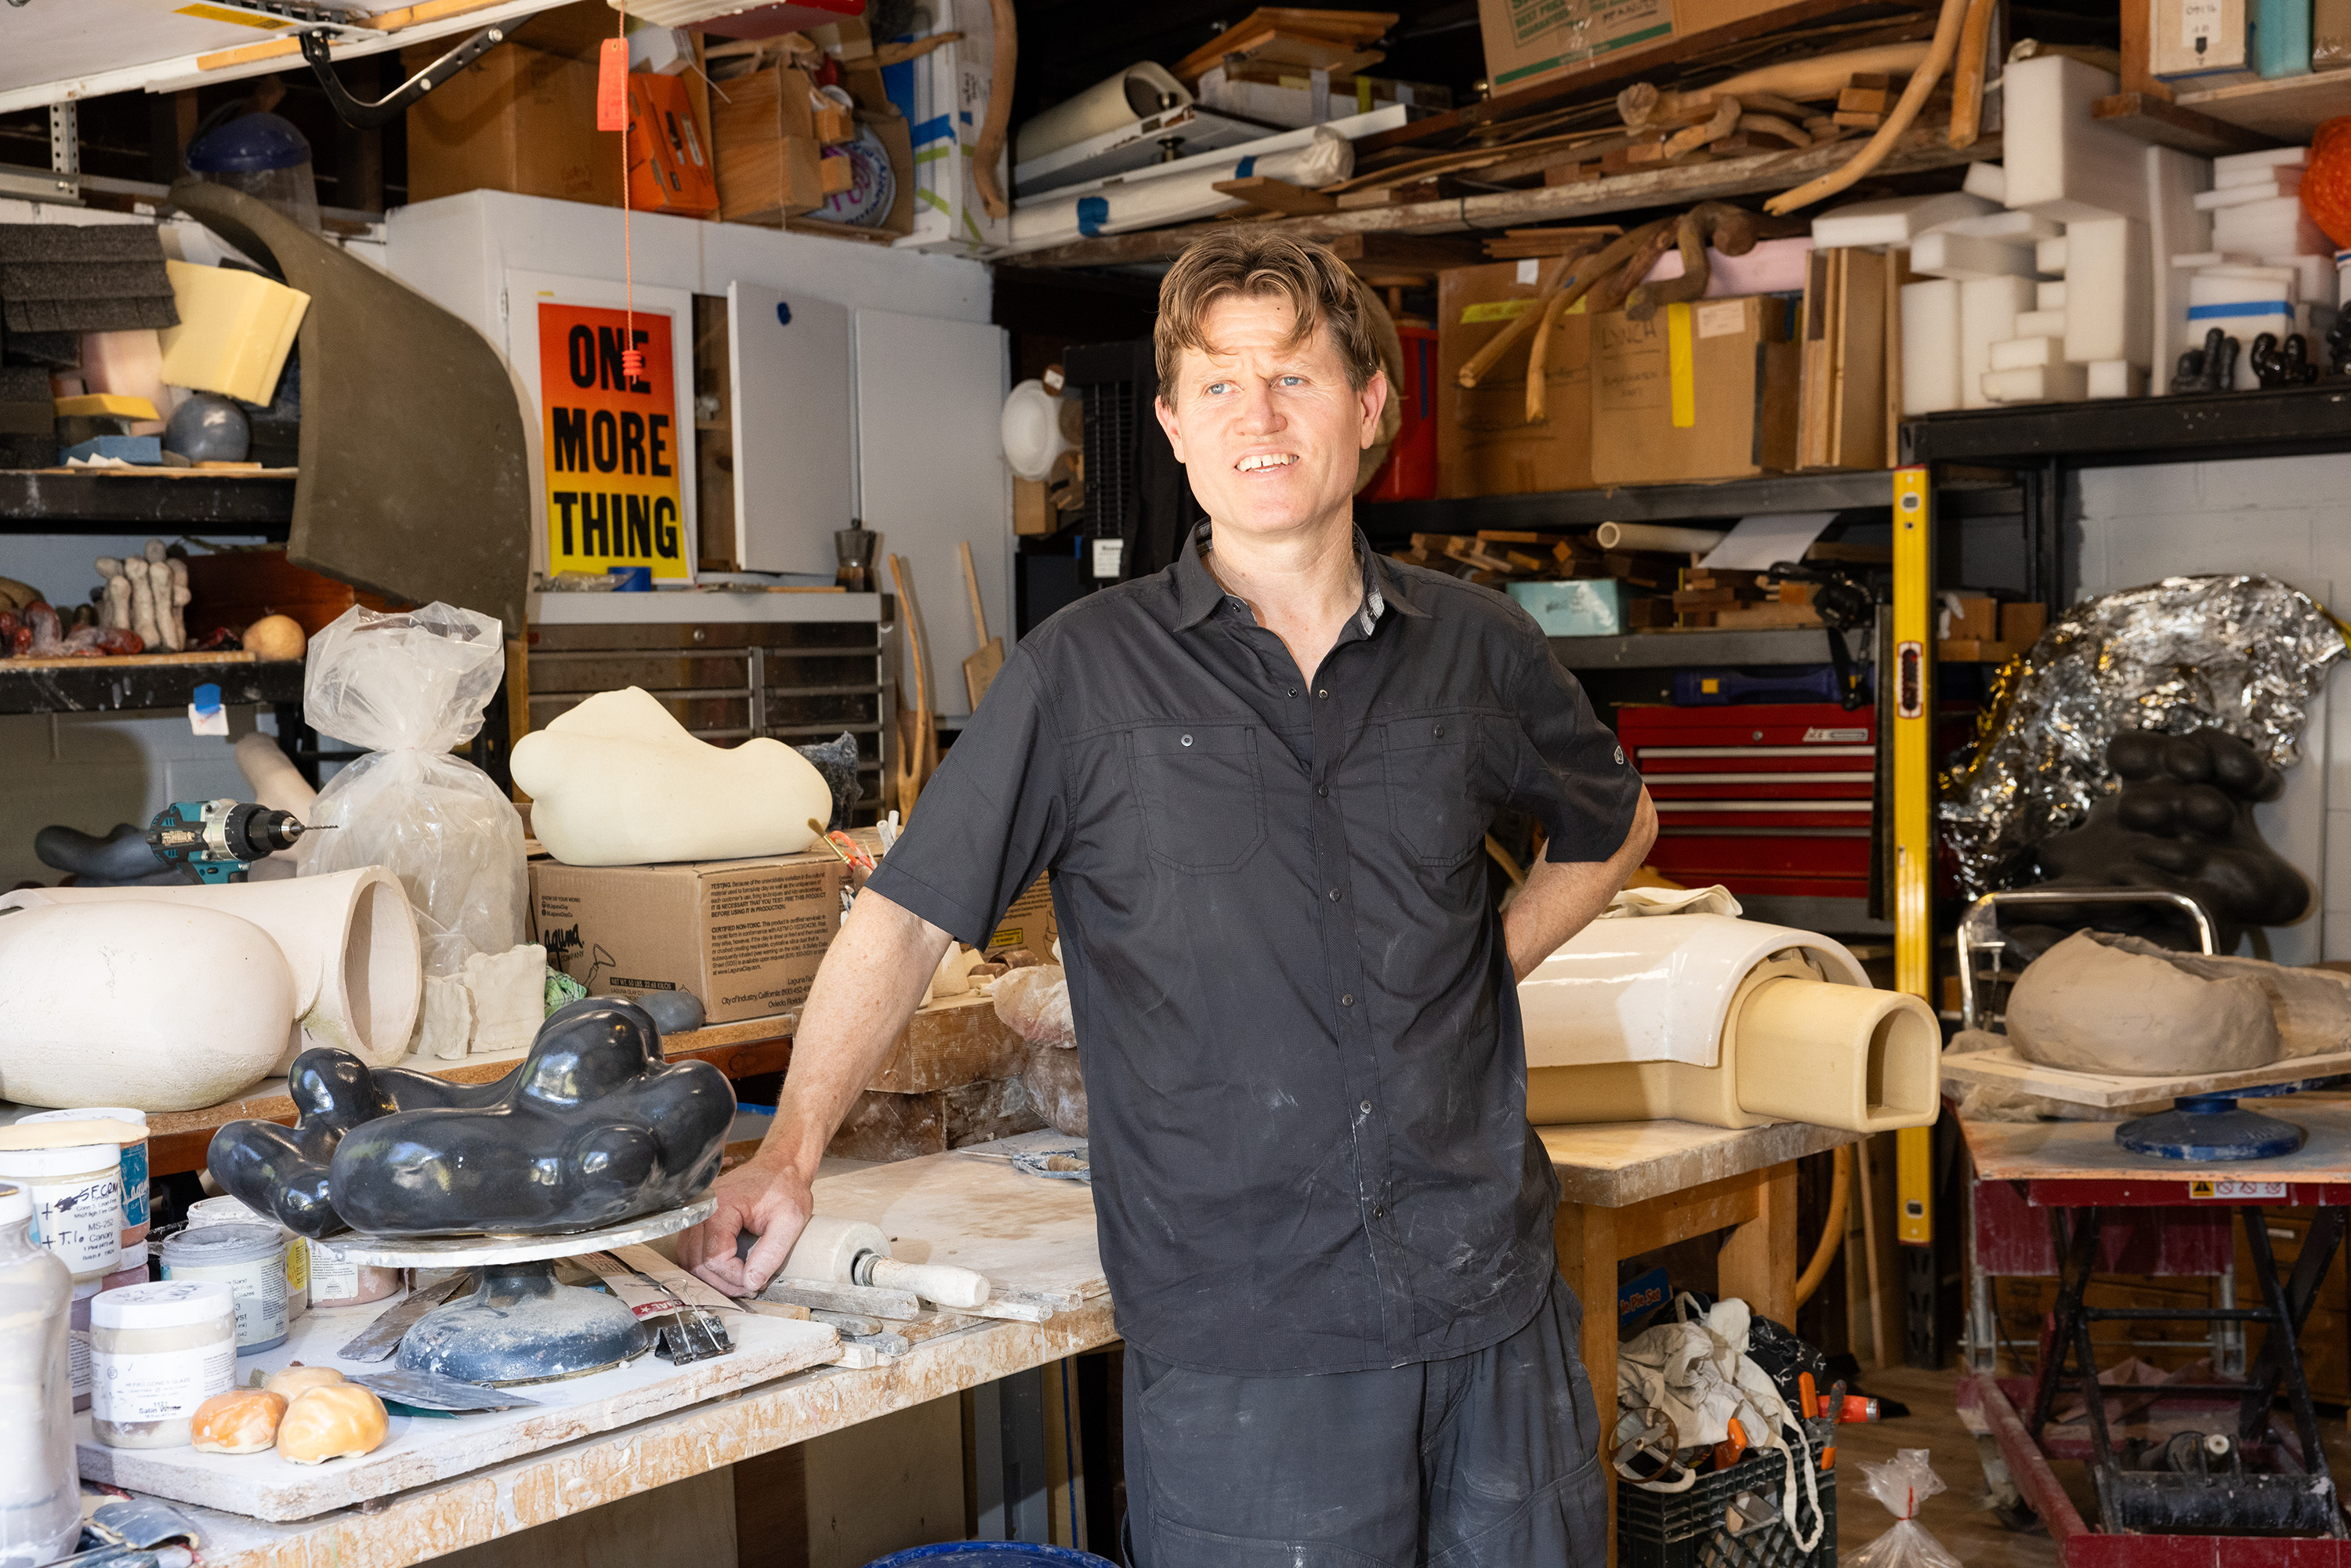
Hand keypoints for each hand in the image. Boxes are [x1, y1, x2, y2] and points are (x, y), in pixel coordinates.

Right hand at [677, 1158, 814, 1296]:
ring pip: (689, 1259)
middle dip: (722, 1282)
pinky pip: (691, 1250)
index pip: (715, 1258)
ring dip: (712, 1277)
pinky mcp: (698, 1219)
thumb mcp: (790, 1220)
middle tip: (749, 1287)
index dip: (734, 1277)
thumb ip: (771, 1253)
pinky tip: (727, 1271)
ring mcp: (696, 1214)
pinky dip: (705, 1266)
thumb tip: (751, 1283)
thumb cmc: (785, 1188)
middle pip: (697, 1262)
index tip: (756, 1282)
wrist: (780, 1167)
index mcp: (720, 1206)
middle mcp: (701, 1210)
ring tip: (739, 1282)